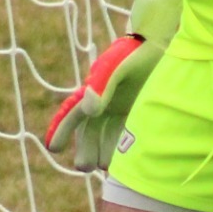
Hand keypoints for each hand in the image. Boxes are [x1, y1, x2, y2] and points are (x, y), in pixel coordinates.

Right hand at [46, 0, 180, 170]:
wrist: (159, 44)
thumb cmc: (134, 53)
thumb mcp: (116, 67)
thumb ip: (102, 86)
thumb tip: (89, 110)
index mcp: (92, 91)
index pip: (73, 113)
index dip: (61, 129)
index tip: (52, 147)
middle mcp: (103, 102)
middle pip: (89, 131)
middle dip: (84, 148)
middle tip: (84, 167)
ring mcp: (120, 108)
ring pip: (106, 135)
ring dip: (103, 151)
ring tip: (102, 166)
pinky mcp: (137, 112)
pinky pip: (126, 134)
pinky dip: (123, 148)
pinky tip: (124, 161)